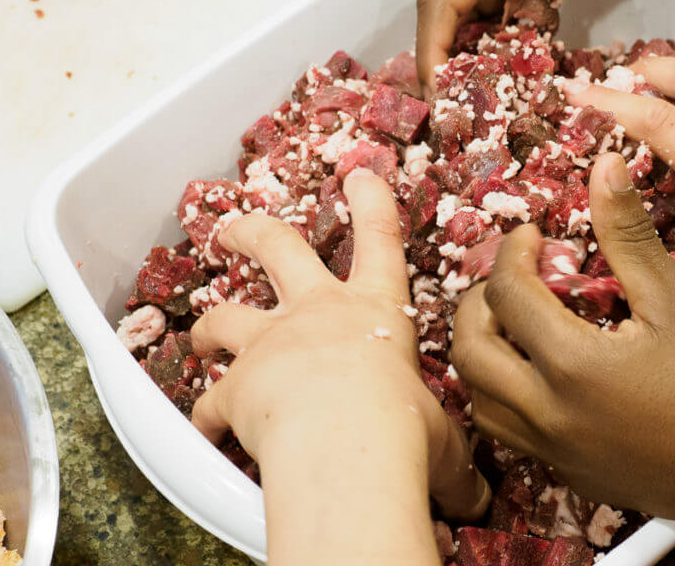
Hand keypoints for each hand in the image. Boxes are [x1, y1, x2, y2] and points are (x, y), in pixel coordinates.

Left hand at [191, 170, 488, 565]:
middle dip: (253, 231)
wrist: (345, 444)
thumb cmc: (402, 428)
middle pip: (277, 248)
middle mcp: (317, 314)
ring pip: (225, 316)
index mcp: (373, 312)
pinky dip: (206, 414)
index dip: (372, 203)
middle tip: (233, 229)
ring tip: (200, 335)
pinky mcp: (236, 385)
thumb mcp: (440, 439)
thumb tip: (474, 499)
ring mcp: (271, 344)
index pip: (380, 241)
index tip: (360, 176)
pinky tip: (208, 429)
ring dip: (209, 324)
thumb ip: (448, 461)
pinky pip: (210, 400)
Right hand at [415, 0, 674, 91]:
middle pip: (450, 22)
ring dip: (474, 67)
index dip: (432, 50)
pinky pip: (509, 31)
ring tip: (481, 114)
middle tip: (455, 118)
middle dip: (446, 68)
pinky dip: (508, 59)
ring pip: (477, 29)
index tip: (438, 96)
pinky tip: (520, 88)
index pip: (441, 5)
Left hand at [452, 154, 674, 565]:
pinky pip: (509, 433)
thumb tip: (603, 166)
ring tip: (513, 325)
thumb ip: (628, 233)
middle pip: (469, 352)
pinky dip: (503, 396)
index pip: (506, 295)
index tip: (531, 237)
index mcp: (571, 365)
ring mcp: (553, 453)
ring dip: (482, 354)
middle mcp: (548, 414)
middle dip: (475, 305)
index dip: (511, 254)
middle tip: (509, 279)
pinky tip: (538, 374)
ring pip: (478, 401)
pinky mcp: (567, 476)